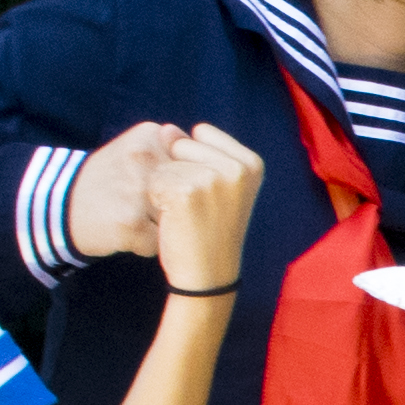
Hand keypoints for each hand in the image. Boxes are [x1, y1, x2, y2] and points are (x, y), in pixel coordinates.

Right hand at [66, 121, 187, 261]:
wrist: (58, 205)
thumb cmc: (107, 181)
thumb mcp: (135, 150)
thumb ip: (173, 151)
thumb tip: (215, 161)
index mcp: (150, 136)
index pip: (193, 168)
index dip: (180, 184)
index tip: (153, 183)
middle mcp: (144, 158)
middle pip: (188, 193)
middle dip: (174, 207)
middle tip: (142, 204)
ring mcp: (137, 190)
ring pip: (177, 219)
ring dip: (162, 227)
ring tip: (135, 217)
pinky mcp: (130, 223)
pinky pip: (159, 243)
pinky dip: (146, 245)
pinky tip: (126, 233)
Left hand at [142, 121, 264, 288]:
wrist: (208, 275)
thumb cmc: (211, 231)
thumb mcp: (223, 187)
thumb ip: (199, 151)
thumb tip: (167, 129)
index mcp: (251, 163)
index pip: (201, 135)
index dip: (193, 164)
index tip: (209, 196)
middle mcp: (237, 167)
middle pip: (182, 145)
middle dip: (178, 173)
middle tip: (196, 208)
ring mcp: (212, 178)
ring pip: (165, 162)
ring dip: (165, 188)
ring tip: (185, 215)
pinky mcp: (186, 190)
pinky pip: (153, 179)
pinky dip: (155, 200)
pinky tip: (173, 220)